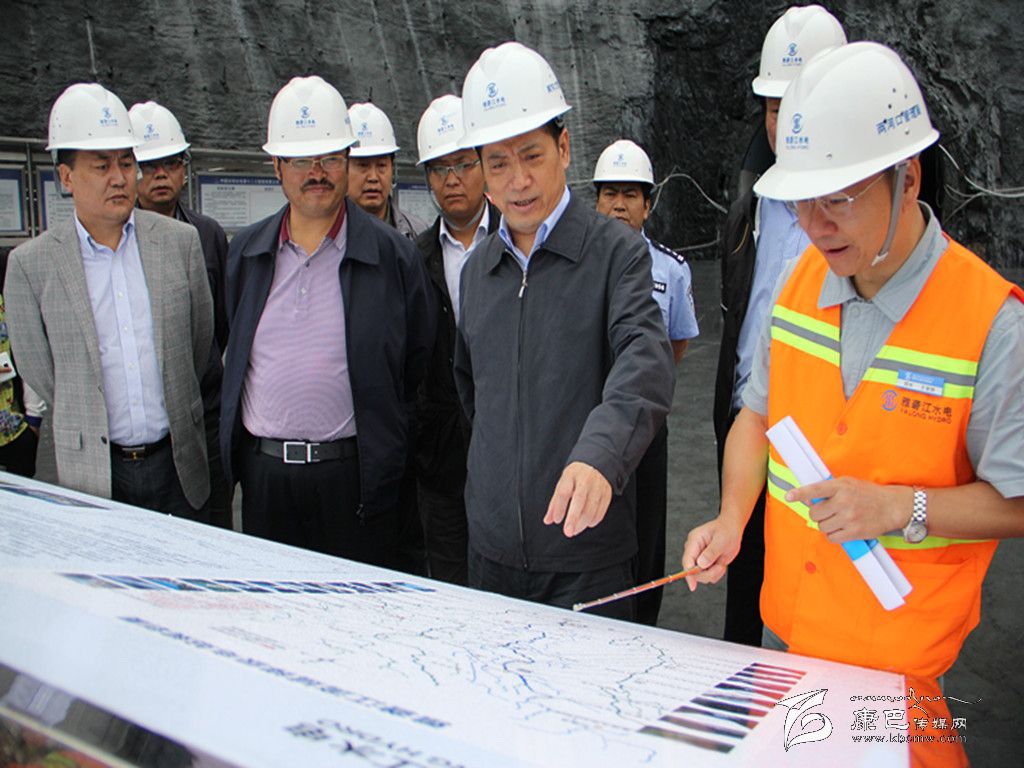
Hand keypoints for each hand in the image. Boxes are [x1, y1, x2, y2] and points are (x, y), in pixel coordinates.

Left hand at [544, 462, 611, 537]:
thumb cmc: (576, 477)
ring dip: (582, 523)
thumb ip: (555, 503)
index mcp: (571, 475)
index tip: (557, 520)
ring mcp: (598, 486)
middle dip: (573, 518)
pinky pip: (601, 510)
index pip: (564, 492)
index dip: (560, 508)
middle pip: (579, 500)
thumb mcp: (563, 484)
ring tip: (575, 530)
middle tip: (568, 532)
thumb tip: (548, 520)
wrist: (596, 464)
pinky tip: (587, 524)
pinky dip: (594, 520)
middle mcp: (585, 480)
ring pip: (591, 508)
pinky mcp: (607, 493)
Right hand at [681, 518, 743, 590]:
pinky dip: (717, 573)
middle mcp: (694, 550)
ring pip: (702, 576)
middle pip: (693, 571)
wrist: (732, 530)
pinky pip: (709, 576)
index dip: (689, 574)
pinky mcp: (705, 564)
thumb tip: (701, 565)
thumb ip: (711, 552)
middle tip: (720, 567)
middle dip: (708, 573)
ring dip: (714, 573)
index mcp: (694, 541)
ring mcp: (699, 558)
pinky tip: (720, 563)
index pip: (687, 560)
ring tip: (721, 563)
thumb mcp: (721, 540)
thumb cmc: (727, 531)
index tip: (692, 586)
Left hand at [785, 477, 910, 542]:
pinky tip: (841, 529)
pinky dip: (833, 535)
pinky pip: (831, 538)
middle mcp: (844, 501)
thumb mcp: (848, 484)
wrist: (892, 506)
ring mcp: (849, 518)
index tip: (789, 496)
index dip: (800, 494)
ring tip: (838, 519)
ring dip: (826, 525)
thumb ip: (829, 489)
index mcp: (841, 486)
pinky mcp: (854, 532)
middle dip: (818, 514)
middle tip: (828, 512)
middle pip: (814, 513)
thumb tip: (808, 500)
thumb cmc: (867, 494)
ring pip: (822, 527)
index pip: (816, 489)